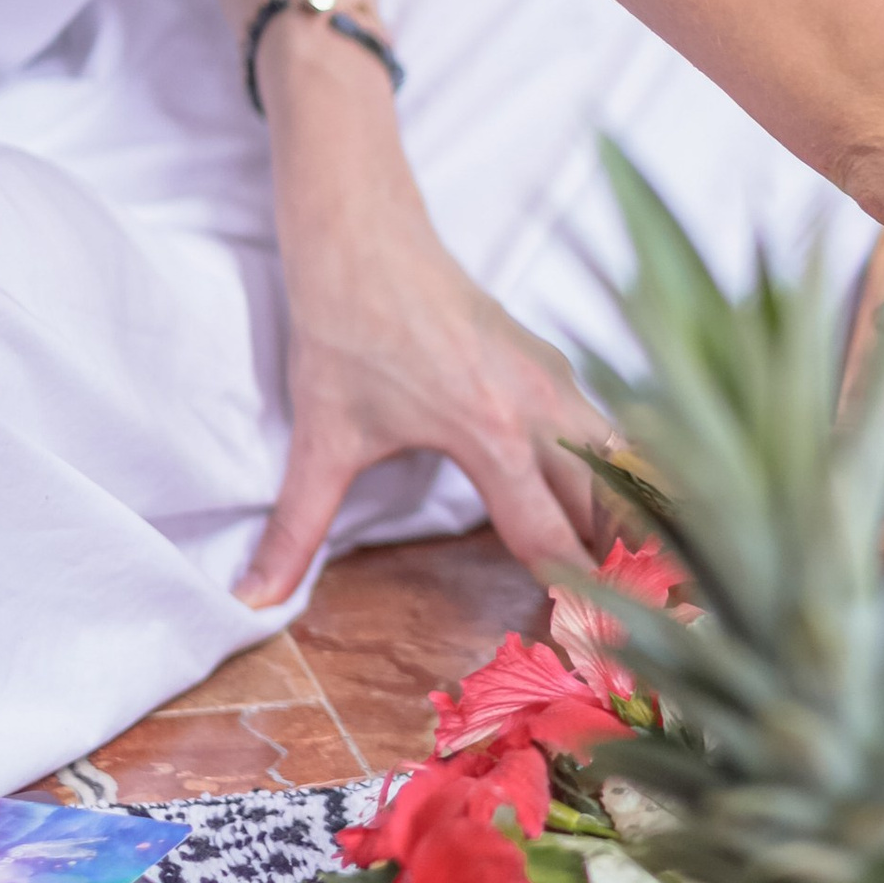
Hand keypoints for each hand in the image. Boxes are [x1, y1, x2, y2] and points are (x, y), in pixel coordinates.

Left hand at [235, 38, 612, 607]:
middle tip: (622, 631)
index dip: (569, 602)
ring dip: (628, 520)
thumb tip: (249, 599)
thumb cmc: (345, 325)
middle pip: (610, 509)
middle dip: (617, 571)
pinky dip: (622, 475)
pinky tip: (612, 512)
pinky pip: (611, 430)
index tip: (582, 652)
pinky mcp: (554, 360)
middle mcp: (541, 406)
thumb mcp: (322, 436)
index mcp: (490, 432)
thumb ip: (294, 529)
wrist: (362, 229)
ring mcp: (557, 377)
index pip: (551, 540)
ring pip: (626, 464)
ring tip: (634, 580)